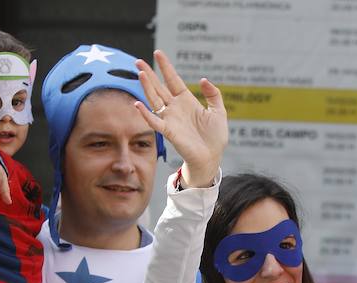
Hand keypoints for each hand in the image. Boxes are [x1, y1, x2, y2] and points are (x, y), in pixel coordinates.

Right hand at [133, 50, 227, 188]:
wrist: (212, 157)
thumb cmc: (215, 137)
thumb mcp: (219, 111)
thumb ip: (213, 94)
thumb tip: (203, 79)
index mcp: (186, 101)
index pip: (173, 79)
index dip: (166, 67)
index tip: (158, 53)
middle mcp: (175, 108)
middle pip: (159, 87)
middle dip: (149, 74)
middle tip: (138, 61)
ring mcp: (170, 119)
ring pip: (154, 100)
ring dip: (146, 88)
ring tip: (140, 73)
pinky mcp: (169, 132)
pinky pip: (155, 121)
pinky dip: (145, 114)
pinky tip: (138, 104)